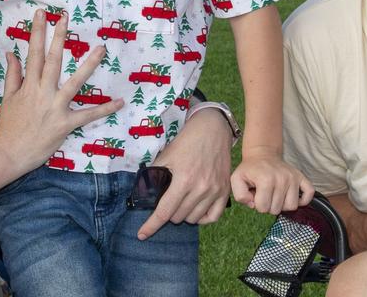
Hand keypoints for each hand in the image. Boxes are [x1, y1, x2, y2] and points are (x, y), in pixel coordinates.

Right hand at [0, 11, 121, 169]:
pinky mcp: (65, 123)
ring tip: (102, 49)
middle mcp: (43, 92)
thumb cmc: (9, 126)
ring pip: (75, 82)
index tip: (41, 14)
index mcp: (29, 85)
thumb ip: (13, 75)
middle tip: (66, 17)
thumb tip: (11, 53)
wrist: (9, 153)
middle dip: (59, 37)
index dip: (37, 32)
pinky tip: (119, 102)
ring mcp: (55, 107)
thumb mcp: (8, 98)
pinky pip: (87, 115)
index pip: (34, 54)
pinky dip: (104, 109)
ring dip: (89, 65)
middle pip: (53, 60)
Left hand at [136, 109, 232, 238]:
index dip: (151, 225)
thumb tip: (142, 193)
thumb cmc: (187, 142)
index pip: (164, 211)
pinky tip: (196, 210)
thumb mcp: (166, 156)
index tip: (142, 235)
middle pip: (178, 217)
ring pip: (193, 219)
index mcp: (183, 180)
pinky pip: (212, 217)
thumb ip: (154, 175)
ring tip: (181, 202)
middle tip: (168, 199)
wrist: (213, 130)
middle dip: (168, 212)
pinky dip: (202, 218)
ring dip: (183, 215)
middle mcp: (201, 189)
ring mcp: (215, 191)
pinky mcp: (225, 191)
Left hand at [230, 146, 313, 213]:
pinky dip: (302, 199)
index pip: (263, 208)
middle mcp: (282, 178)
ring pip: (292, 206)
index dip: (257, 205)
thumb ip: (239, 195)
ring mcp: (293, 178)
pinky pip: (309, 194)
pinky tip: (291, 196)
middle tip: (265, 193)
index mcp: (266, 180)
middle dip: (268, 205)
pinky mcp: (301, 177)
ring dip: (282, 204)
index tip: (255, 195)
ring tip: (276, 194)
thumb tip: (253, 204)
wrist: (262, 155)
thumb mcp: (236, 179)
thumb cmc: (250, 170)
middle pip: (277, 210)